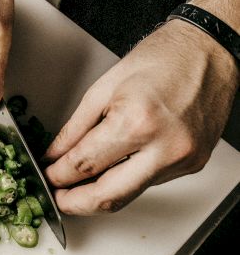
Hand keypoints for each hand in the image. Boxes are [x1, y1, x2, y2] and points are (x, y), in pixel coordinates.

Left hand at [44, 19, 238, 214]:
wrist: (207, 51)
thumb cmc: (160, 59)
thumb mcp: (103, 88)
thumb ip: (75, 128)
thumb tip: (55, 155)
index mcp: (137, 122)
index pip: (84, 165)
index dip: (58, 176)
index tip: (48, 176)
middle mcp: (164, 147)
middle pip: (108, 196)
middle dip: (75, 203)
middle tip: (57, 198)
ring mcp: (182, 159)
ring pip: (129, 195)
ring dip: (98, 195)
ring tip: (77, 186)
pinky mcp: (192, 164)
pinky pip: (148, 183)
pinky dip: (124, 180)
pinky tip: (110, 170)